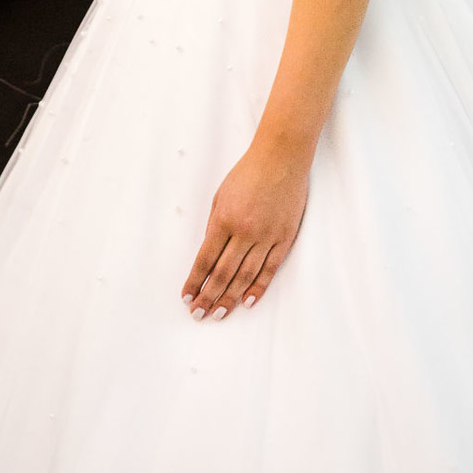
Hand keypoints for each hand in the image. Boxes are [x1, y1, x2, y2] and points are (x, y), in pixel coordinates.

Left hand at [182, 136, 309, 319]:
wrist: (282, 158)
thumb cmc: (247, 173)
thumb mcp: (220, 196)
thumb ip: (215, 226)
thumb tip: (210, 257)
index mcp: (224, 219)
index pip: (205, 260)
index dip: (195, 281)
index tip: (187, 298)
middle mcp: (245, 231)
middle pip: (223, 273)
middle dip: (209, 296)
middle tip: (199, 315)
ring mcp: (267, 236)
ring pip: (246, 276)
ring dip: (230, 297)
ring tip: (219, 314)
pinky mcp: (285, 237)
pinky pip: (270, 268)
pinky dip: (258, 287)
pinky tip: (248, 301)